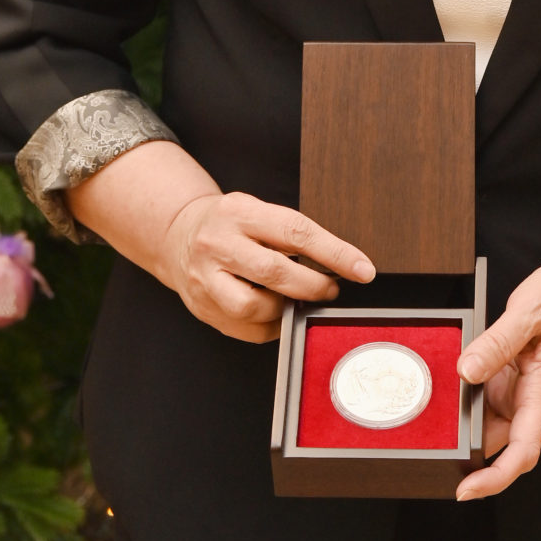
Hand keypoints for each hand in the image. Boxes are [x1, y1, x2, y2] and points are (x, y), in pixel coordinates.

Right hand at [64, 144, 374, 344]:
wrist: (177, 234)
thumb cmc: (229, 224)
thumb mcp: (256, 211)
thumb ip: (288, 234)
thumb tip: (338, 264)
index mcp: (240, 212)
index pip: (296, 232)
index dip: (335, 253)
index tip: (363, 270)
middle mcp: (219, 243)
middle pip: (275, 272)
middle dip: (314, 286)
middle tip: (332, 290)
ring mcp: (205, 277)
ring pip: (255, 307)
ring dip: (286, 310)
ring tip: (297, 301)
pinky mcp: (201, 307)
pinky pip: (244, 328)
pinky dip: (269, 327)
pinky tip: (277, 315)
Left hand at [454, 247, 540, 501]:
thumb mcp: (528, 312)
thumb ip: (496, 342)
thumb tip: (467, 371)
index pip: (522, 450)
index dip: (494, 477)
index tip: (466, 489)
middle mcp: (532, 399)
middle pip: (500, 445)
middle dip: (468, 455)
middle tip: (431, 449)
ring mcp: (521, 390)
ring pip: (489, 423)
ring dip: (464, 426)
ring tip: (433, 420)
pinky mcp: (512, 378)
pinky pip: (487, 399)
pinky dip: (465, 401)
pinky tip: (445, 394)